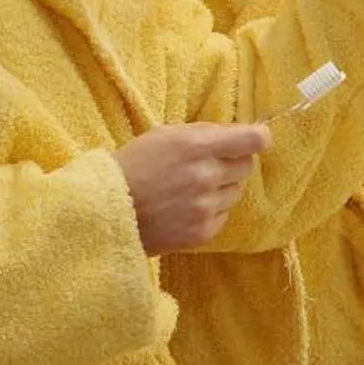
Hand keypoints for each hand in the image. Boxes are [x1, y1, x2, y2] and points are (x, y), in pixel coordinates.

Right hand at [112, 123, 269, 253]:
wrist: (104, 212)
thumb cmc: (132, 166)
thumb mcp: (163, 135)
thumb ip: (203, 132)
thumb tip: (238, 132)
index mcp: (196, 147)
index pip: (253, 140)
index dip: (259, 138)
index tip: (256, 139)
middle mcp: (205, 176)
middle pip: (246, 166)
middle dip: (232, 162)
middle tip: (206, 166)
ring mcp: (204, 207)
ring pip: (235, 192)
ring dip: (220, 188)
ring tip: (190, 189)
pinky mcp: (202, 232)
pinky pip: (223, 215)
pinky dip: (210, 211)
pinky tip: (185, 208)